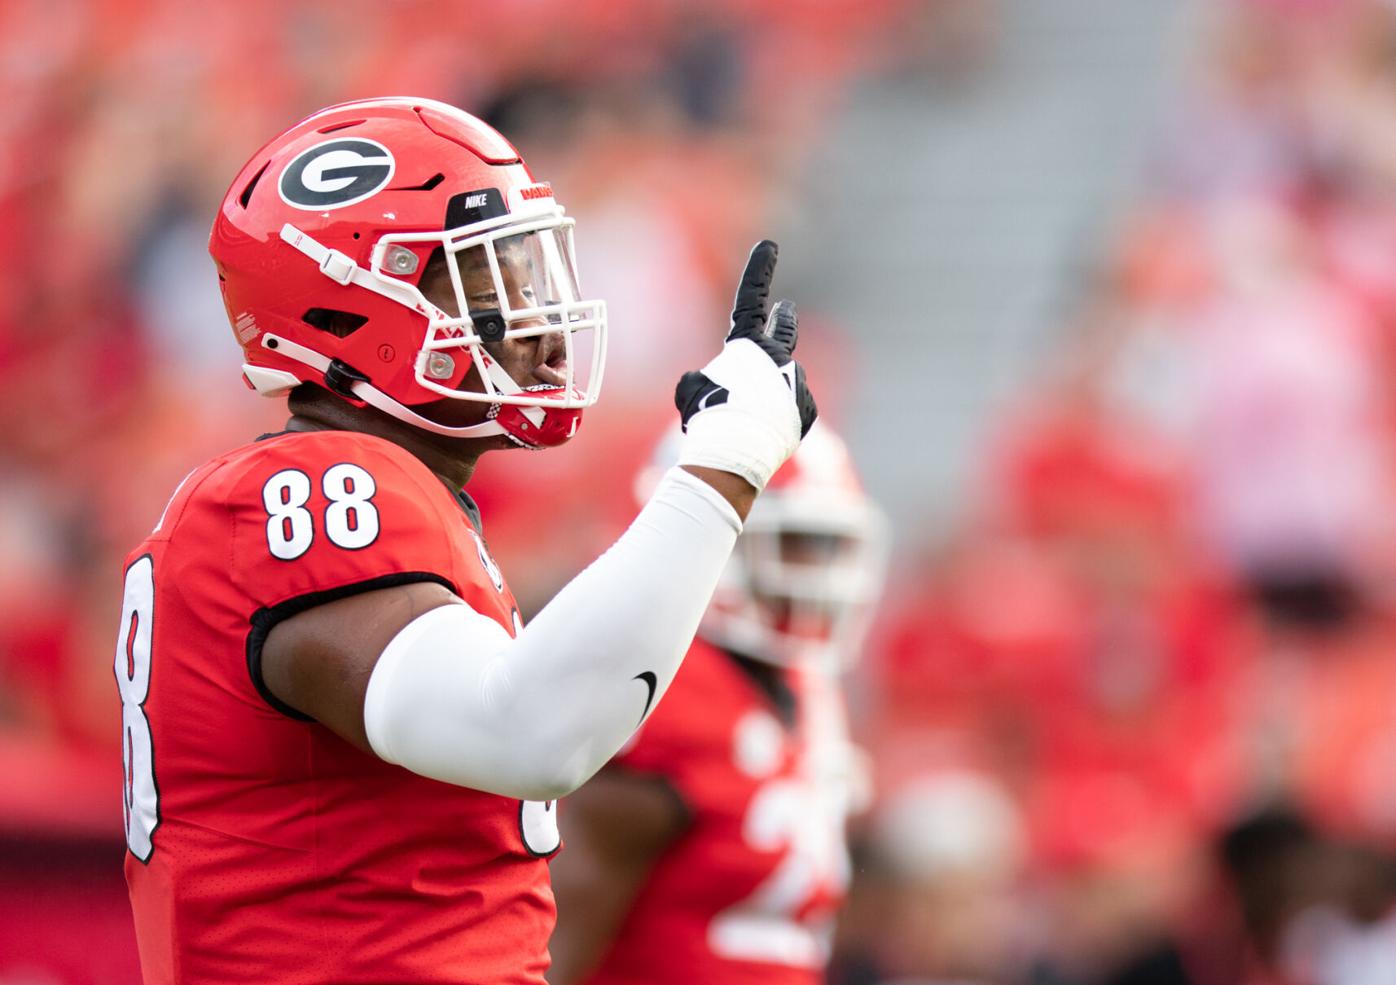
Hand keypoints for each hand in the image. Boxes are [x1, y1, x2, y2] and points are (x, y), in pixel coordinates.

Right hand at [673, 241, 817, 493]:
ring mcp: (796, 381)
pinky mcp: (807, 407)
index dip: (759, 270)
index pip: (751, 299)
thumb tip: (714, 383)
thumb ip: (702, 378)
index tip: (770, 247)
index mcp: (746, 345)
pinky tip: (764, 433)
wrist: (736, 450)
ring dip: (769, 396)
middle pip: (783, 329)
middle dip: (784, 318)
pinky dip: (779, 419)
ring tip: (749, 420)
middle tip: (788, 309)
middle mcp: (777, 357)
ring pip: (782, 383)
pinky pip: (792, 409)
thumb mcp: (691, 391)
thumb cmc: (708, 416)